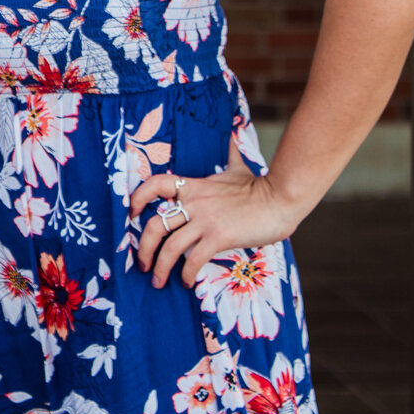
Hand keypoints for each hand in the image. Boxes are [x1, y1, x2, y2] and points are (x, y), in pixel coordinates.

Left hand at [128, 147, 309, 288]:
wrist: (282, 199)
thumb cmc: (259, 187)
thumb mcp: (237, 167)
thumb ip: (228, 152)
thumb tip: (232, 131)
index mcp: (193, 186)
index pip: (154, 185)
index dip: (138, 198)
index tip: (132, 215)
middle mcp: (194, 203)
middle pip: (155, 225)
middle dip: (143, 248)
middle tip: (141, 264)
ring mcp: (205, 221)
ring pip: (170, 247)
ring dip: (160, 268)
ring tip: (158, 281)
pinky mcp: (219, 237)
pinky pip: (193, 260)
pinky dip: (186, 274)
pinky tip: (186, 282)